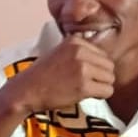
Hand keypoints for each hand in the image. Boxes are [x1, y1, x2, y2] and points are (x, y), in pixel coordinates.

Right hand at [0, 36, 114, 136]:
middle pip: (109, 66)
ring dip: (101, 86)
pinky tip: (86, 95)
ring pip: (110, 79)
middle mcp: (81, 52)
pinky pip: (107, 91)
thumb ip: (80, 51)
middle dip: (101, 77)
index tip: (83, 74)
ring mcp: (83, 68)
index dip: (96, 67)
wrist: (27, 90)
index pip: (103, 54)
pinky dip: (100, 96)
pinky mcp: (84, 86)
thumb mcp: (60, 52)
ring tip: (84, 89)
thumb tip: (104, 59)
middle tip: (86, 83)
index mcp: (76, 41)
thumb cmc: (43, 74)